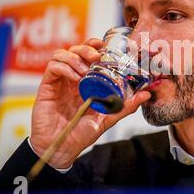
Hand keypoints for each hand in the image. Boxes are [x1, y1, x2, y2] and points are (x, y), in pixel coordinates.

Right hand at [29, 38, 150, 168]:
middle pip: (76, 50)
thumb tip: (146, 94)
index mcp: (85, 82)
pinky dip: (65, 67)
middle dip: (87, 48)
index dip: (95, 45)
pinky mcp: (47, 86)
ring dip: (75, 58)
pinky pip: (53, 67)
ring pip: (62, 54)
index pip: (88, 54)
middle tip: (96, 57)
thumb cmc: (80, 133)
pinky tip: (74, 78)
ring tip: (84, 72)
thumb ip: (125, 106)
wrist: (60, 149)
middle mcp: (71, 78)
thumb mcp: (107, 118)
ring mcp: (59, 81)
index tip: (106, 46)